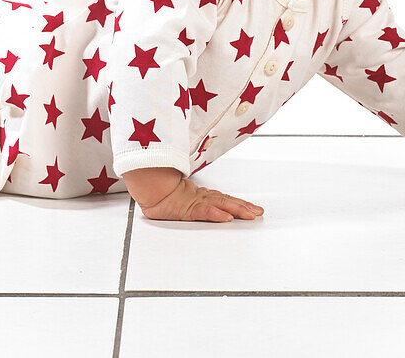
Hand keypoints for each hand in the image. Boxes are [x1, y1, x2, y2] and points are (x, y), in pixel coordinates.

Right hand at [137, 175, 263, 221]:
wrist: (145, 187)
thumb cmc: (158, 192)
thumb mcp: (178, 198)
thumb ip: (189, 198)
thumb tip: (202, 201)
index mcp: (200, 196)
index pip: (224, 199)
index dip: (240, 203)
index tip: (255, 208)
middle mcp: (201, 198)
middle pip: (227, 202)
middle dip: (244, 208)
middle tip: (259, 212)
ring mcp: (194, 202)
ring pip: (220, 205)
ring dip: (237, 210)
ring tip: (251, 215)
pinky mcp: (186, 208)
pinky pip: (204, 212)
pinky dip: (216, 214)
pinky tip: (226, 218)